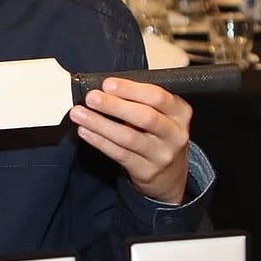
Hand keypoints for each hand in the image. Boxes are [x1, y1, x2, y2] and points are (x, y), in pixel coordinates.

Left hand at [68, 77, 190, 203]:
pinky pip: (119, 154)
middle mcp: (174, 134)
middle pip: (145, 117)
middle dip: (114, 105)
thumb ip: (141, 100)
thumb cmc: (160, 135)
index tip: (107, 84)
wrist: (170, 175)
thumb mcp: (162, 115)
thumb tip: (106, 88)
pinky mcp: (147, 171)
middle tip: (91, 98)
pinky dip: (99, 141)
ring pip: (128, 137)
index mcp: (180, 112)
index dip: (131, 89)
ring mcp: (162, 155)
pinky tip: (86, 132)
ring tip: (80, 114)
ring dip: (100, 124)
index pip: (158, 97)